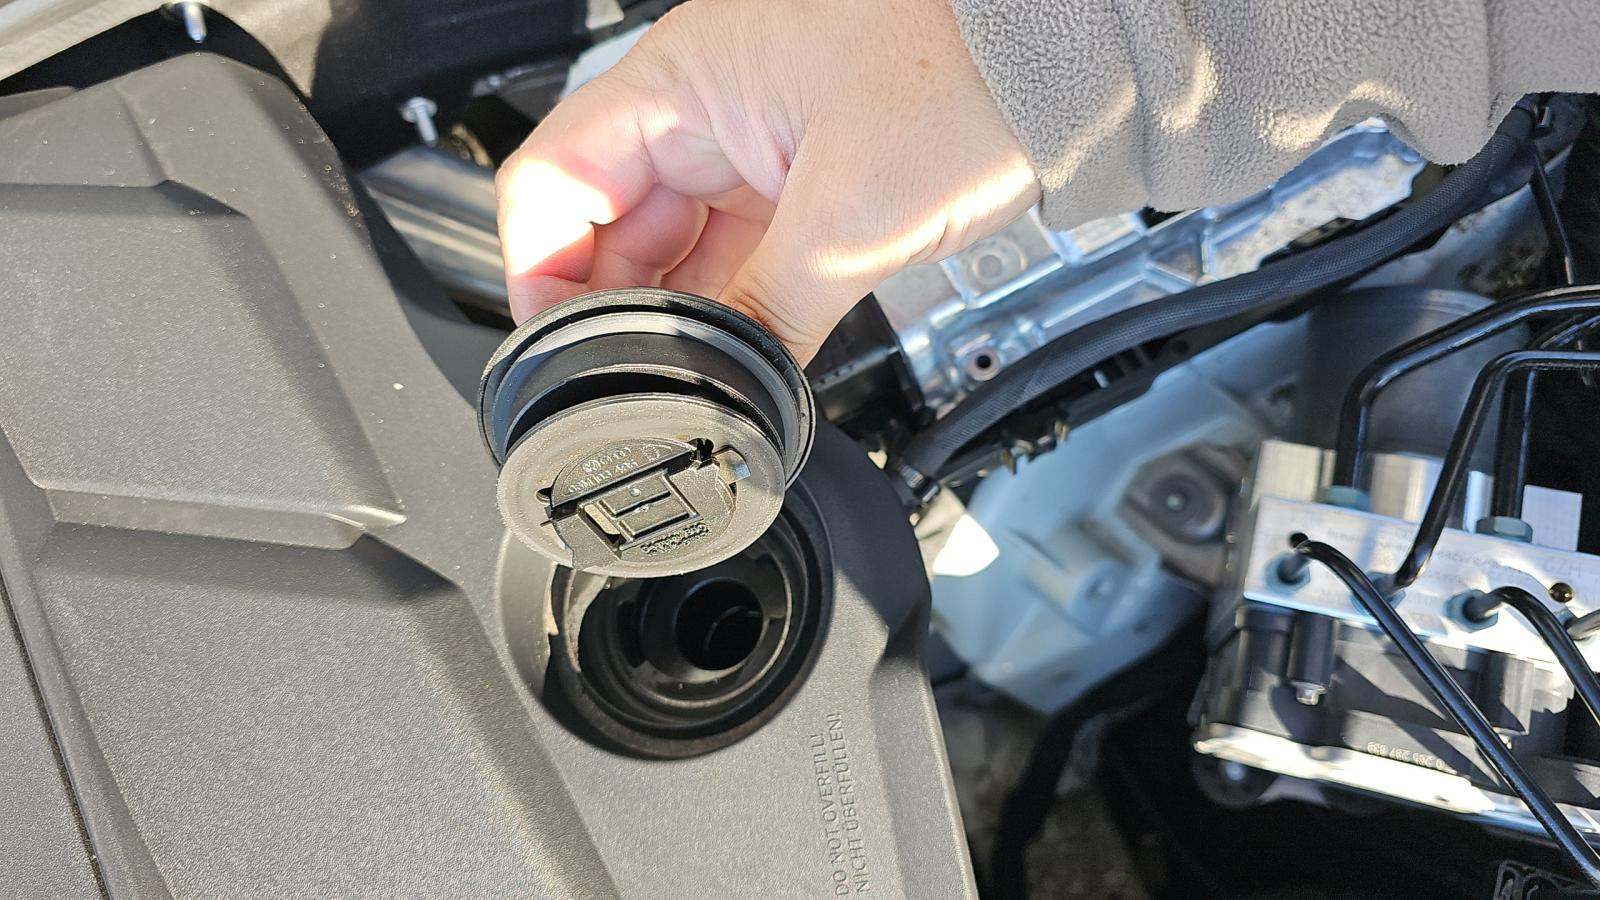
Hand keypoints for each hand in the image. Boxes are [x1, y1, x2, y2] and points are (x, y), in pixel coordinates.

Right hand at [495, 0, 1039, 361]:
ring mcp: (751, 148)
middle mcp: (702, 110)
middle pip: (608, 227)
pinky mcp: (800, 182)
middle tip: (646, 382)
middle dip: (620, 311)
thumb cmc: (970, 73)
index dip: (539, 273)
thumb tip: (725, 387)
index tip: (562, 351)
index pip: (551, 182)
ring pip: (676, 250)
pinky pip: (738, 254)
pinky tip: (746, 352)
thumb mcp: (851, 217)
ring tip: (702, 373)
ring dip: (682, 316)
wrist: (1065, 65)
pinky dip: (735, 306)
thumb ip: (769, 313)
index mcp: (681, 83)